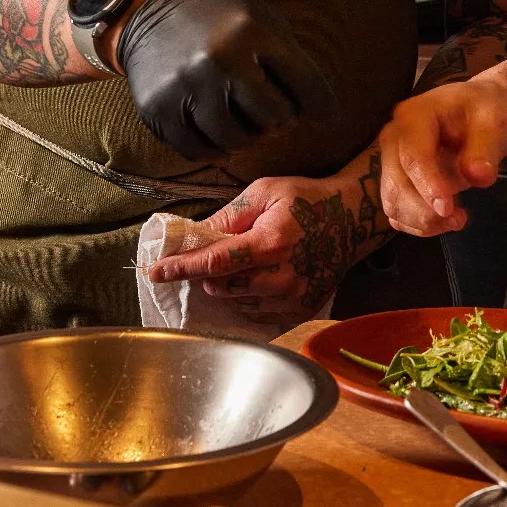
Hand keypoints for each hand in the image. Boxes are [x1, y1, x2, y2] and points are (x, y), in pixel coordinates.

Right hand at [116, 0, 333, 160]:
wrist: (147, 14)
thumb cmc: (217, 18)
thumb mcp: (259, 17)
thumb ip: (290, 57)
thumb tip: (321, 110)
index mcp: (251, 31)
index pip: (306, 84)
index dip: (323, 106)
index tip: (327, 117)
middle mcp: (218, 60)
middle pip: (273, 118)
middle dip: (281, 120)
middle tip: (273, 113)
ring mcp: (186, 87)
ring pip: (237, 140)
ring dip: (248, 137)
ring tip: (247, 121)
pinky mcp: (159, 110)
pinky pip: (199, 152)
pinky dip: (215, 149)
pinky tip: (219, 133)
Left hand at [146, 155, 384, 320]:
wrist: (351, 220)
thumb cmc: (305, 200)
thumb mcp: (264, 192)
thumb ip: (228, 215)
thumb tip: (194, 236)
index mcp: (270, 242)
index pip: (215, 262)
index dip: (181, 268)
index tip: (155, 272)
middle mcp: (282, 276)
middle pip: (222, 287)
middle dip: (209, 274)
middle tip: (215, 256)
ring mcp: (293, 298)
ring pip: (238, 303)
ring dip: (229, 287)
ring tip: (244, 264)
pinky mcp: (301, 310)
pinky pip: (257, 314)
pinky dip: (248, 298)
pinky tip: (258, 279)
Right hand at [376, 78, 506, 236]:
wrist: (481, 112)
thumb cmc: (485, 111)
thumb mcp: (495, 121)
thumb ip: (486, 148)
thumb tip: (478, 176)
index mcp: (413, 115)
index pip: (412, 155)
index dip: (427, 184)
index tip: (448, 209)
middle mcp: (394, 137)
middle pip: (396, 182)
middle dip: (423, 209)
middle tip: (459, 219)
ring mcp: (392, 160)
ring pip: (392, 202)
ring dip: (422, 220)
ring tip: (458, 220)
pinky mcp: (397, 181)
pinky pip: (398, 212)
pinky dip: (419, 224)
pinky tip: (446, 220)